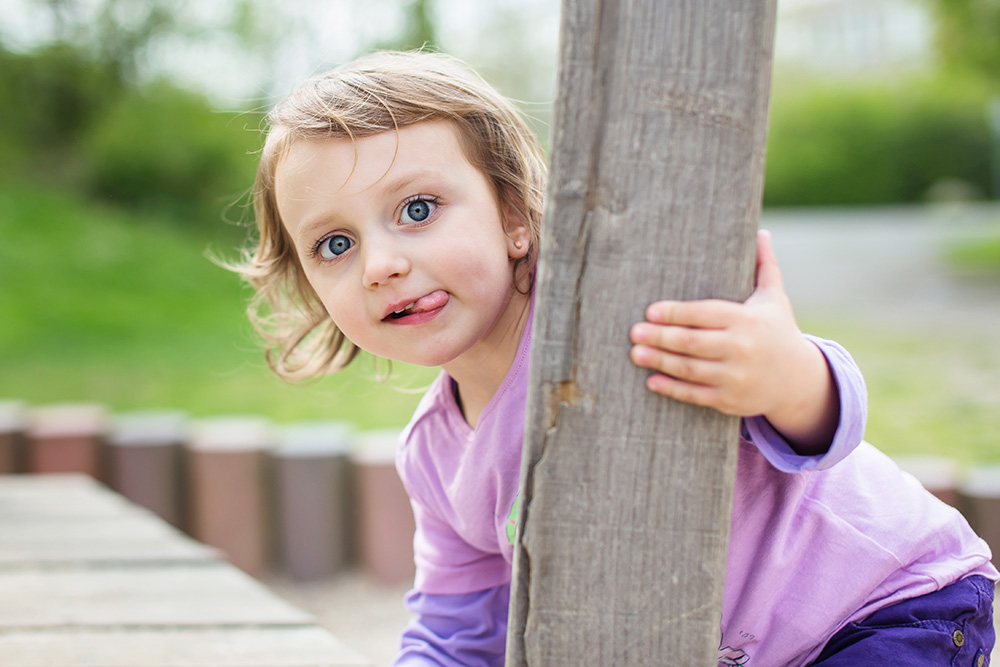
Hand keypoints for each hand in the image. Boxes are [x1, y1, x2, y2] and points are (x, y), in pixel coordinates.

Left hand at [629, 229, 838, 452]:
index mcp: (748, 320)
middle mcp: (741, 348)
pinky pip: (695, 394)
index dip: (675, 313)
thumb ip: (764, 266)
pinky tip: (652, 381)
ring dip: (659, 362)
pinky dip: (672, 389)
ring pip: (689, 369)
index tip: (650, 311)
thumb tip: (761, 231)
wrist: (798, 380)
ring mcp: (735, 376)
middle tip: (633, 332)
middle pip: (691, 342)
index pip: (704, 314)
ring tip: (635, 353)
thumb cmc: (778, 331)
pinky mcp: (729, 400)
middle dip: (659, 337)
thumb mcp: (774, 298)